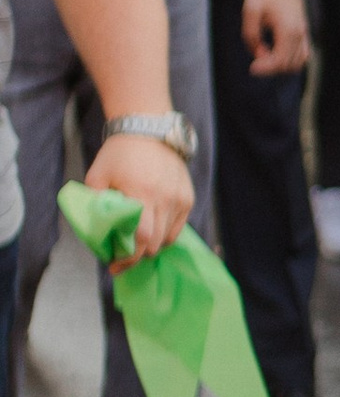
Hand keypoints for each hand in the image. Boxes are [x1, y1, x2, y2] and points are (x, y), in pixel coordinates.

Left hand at [88, 128, 192, 254]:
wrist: (149, 131)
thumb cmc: (119, 153)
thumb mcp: (97, 175)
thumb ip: (94, 202)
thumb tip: (95, 230)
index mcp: (141, 194)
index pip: (142, 238)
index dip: (129, 257)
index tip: (115, 265)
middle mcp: (164, 199)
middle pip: (156, 243)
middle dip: (138, 254)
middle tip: (122, 255)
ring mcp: (179, 199)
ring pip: (168, 238)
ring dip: (152, 245)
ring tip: (138, 242)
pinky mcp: (187, 198)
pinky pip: (178, 227)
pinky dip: (165, 234)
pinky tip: (152, 230)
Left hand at [241, 0, 309, 75]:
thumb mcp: (250, 12)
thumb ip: (251, 36)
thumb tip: (260, 54)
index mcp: (287, 29)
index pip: (280, 60)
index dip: (265, 68)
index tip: (251, 68)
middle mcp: (300, 33)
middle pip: (289, 65)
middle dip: (271, 67)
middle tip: (256, 58)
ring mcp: (304, 32)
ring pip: (298, 62)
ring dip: (281, 65)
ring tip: (265, 55)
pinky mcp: (304, 30)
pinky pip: (303, 54)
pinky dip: (291, 59)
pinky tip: (275, 51)